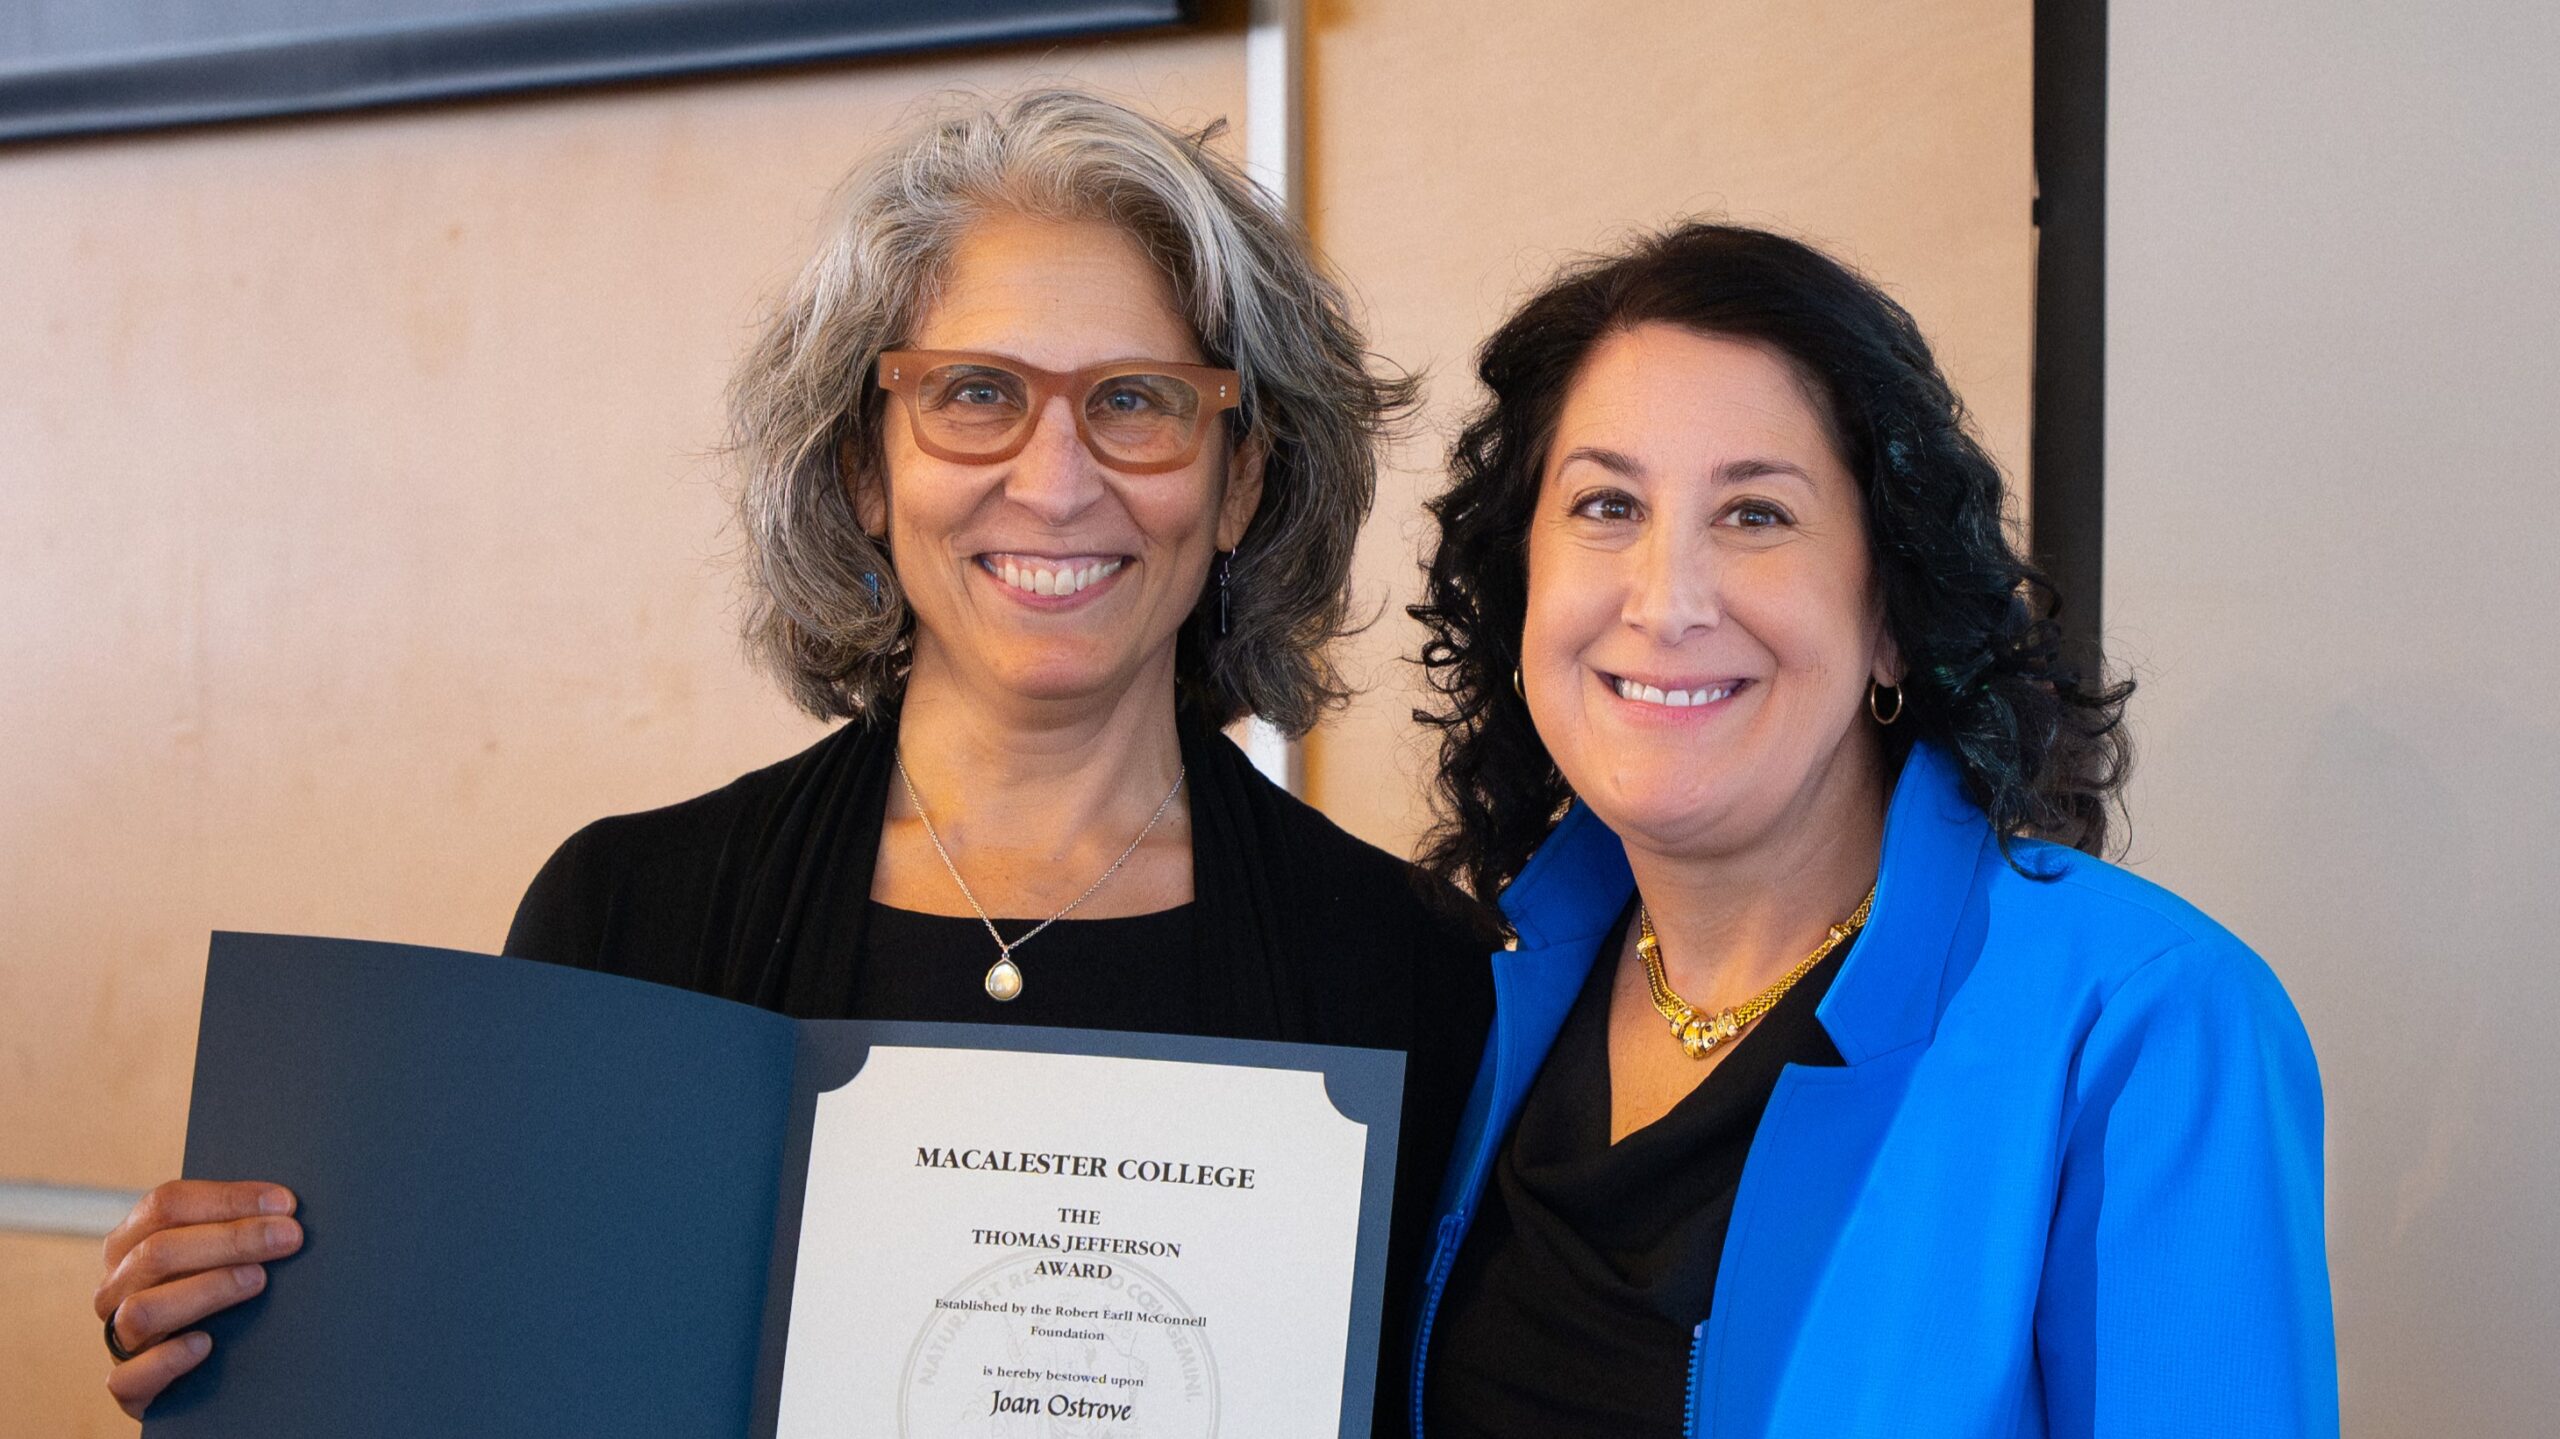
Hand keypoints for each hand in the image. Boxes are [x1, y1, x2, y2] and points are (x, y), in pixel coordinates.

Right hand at [94, 1180, 300, 1418]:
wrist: (198, 1374)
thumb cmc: (215, 1297)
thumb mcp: (215, 1256)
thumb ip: (234, 1228)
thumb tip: (288, 1207)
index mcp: (130, 1242)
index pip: (167, 1205)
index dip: (227, 1199)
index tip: (284, 1203)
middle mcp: (116, 1287)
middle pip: (159, 1251)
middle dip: (232, 1239)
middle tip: (289, 1237)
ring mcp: (116, 1337)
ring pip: (143, 1309)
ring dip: (206, 1289)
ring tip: (258, 1280)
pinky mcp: (127, 1386)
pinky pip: (131, 1376)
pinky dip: (168, 1359)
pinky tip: (206, 1345)